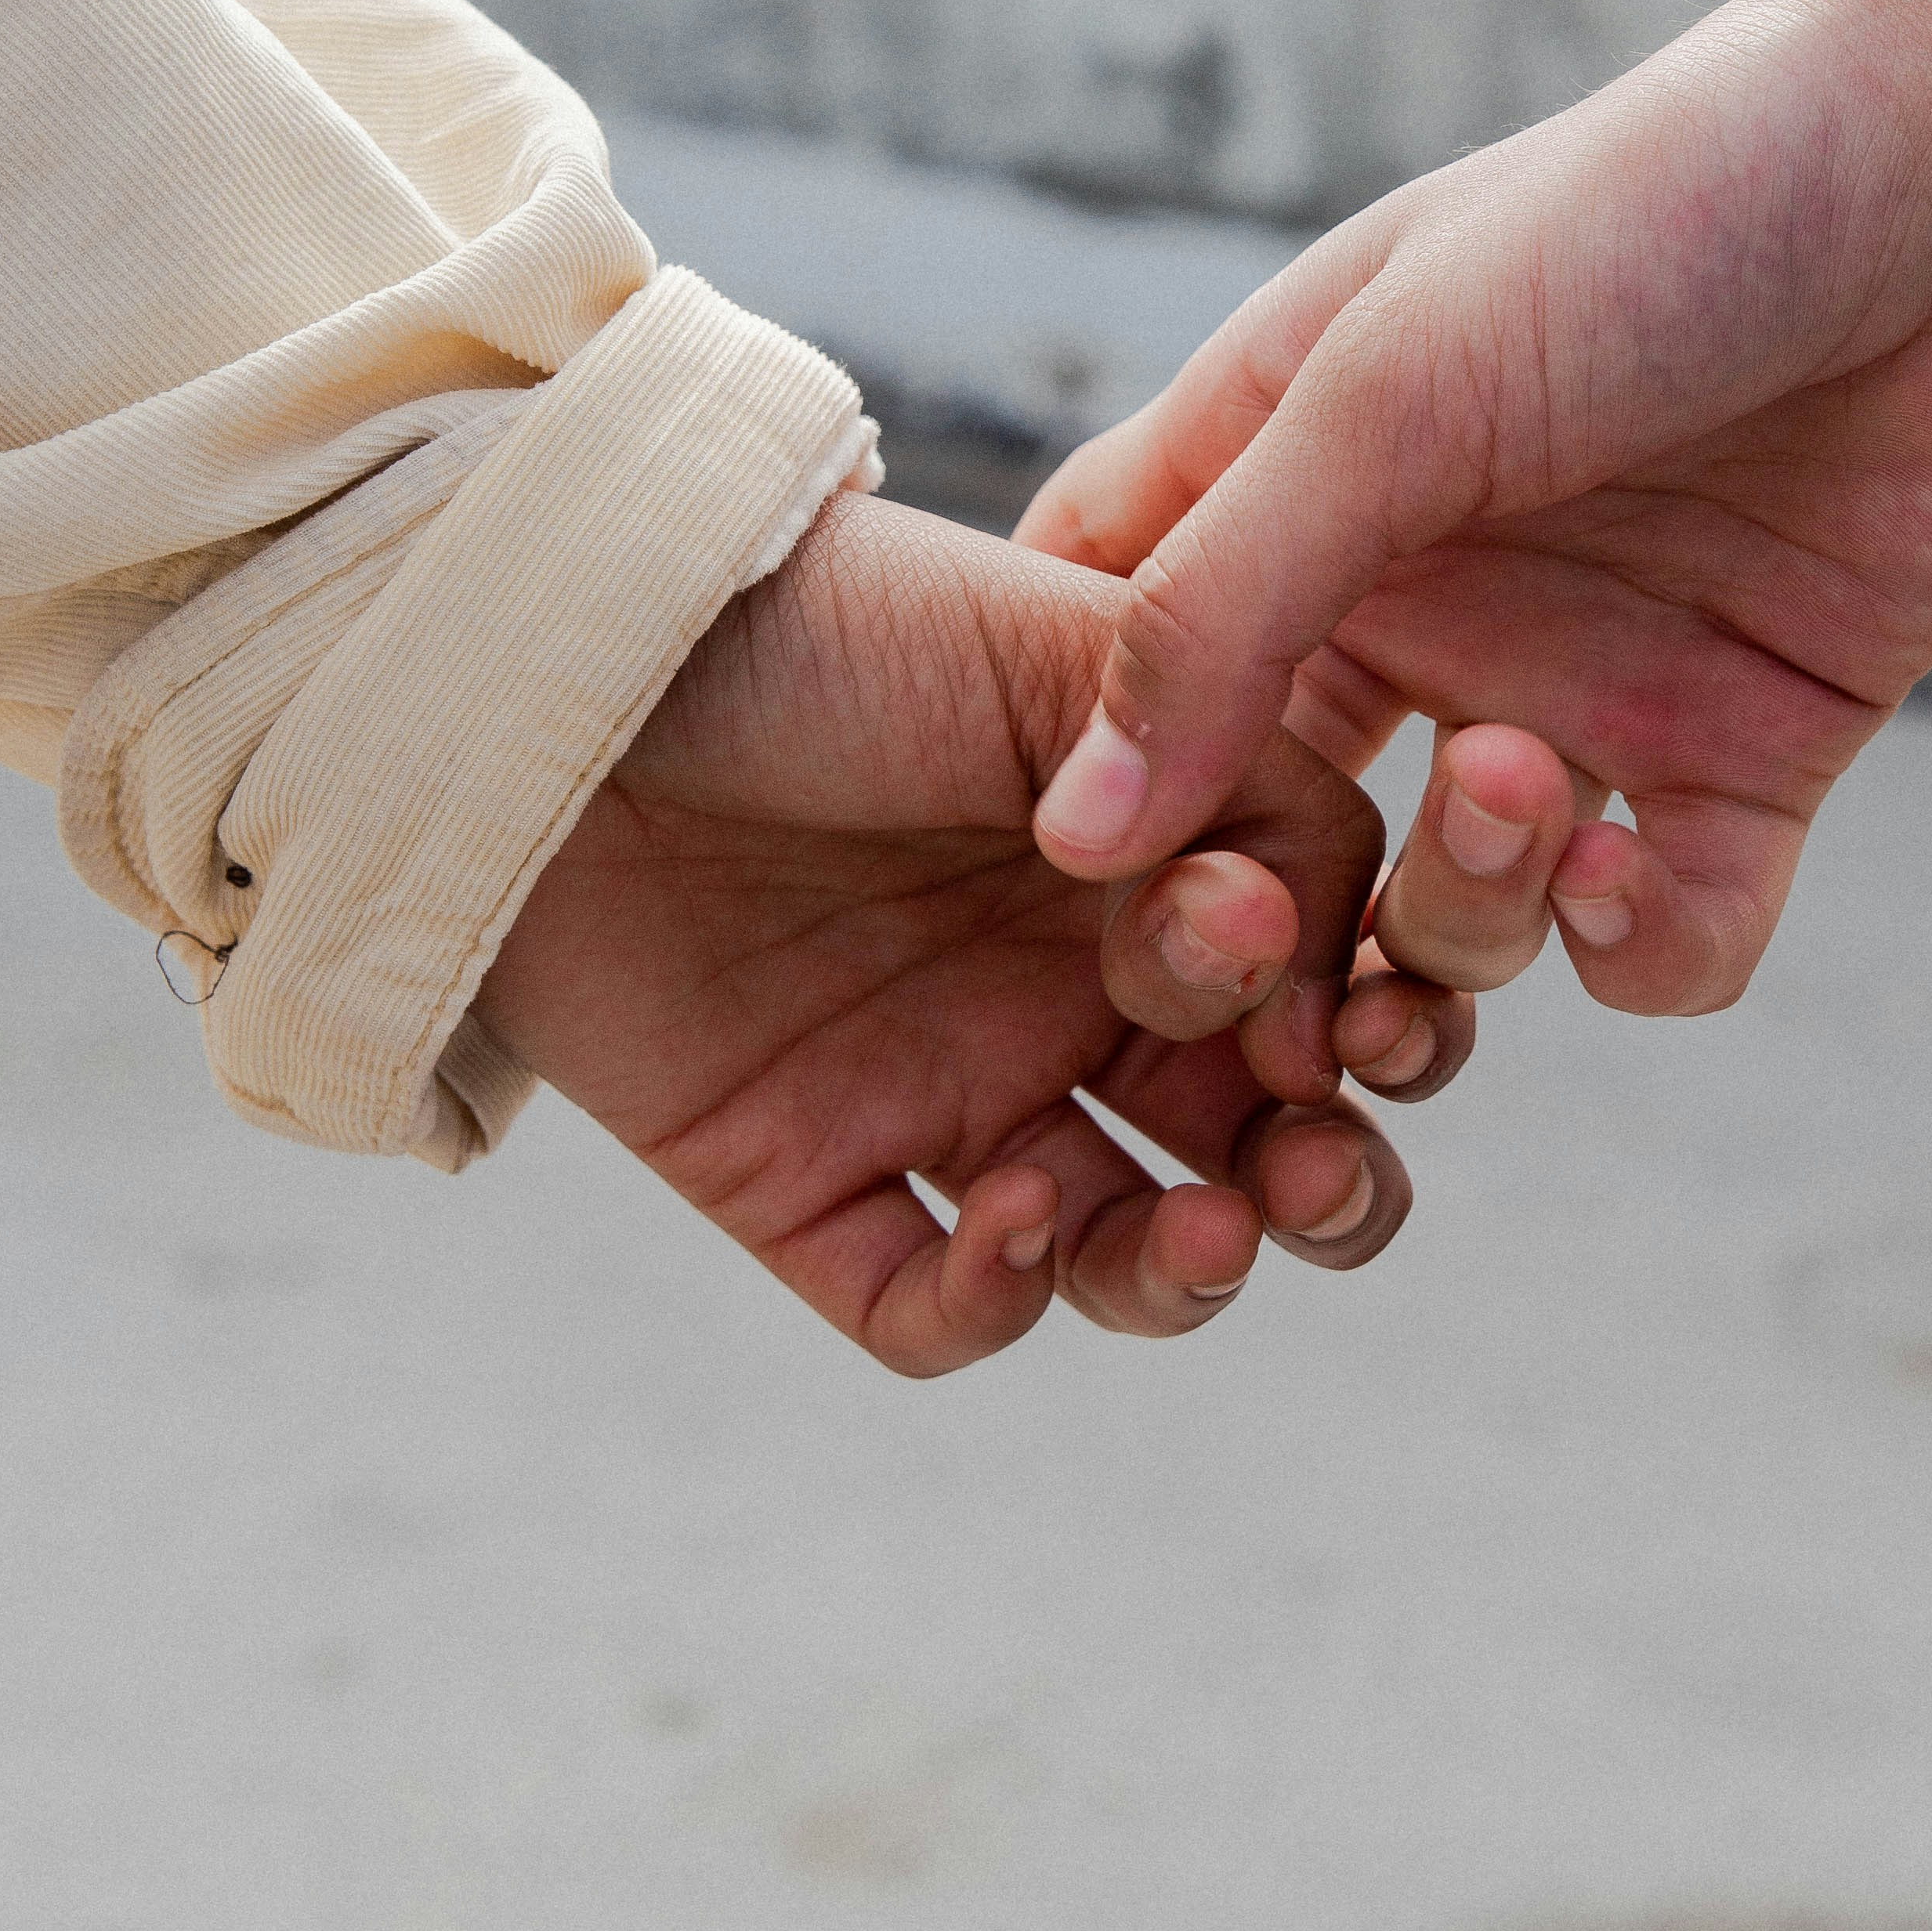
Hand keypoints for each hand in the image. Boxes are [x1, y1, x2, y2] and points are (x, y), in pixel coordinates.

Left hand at [477, 489, 1470, 1374]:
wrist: (564, 659)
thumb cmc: (818, 620)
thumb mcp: (1056, 648)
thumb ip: (1224, 767)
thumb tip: (1298, 938)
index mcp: (1153, 852)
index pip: (1326, 979)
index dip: (1367, 1018)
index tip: (1338, 1009)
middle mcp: (1067, 984)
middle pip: (1263, 1143)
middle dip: (1325, 1179)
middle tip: (1308, 1165)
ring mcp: (939, 1087)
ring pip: (1123, 1251)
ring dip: (1192, 1268)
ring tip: (1202, 1226)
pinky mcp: (802, 1179)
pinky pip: (930, 1310)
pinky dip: (996, 1298)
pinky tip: (1003, 1211)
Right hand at [1019, 0, 1931, 1014]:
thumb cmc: (1662, 210)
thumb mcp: (1389, 391)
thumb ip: (1218, 611)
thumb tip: (1072, 835)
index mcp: (1293, 475)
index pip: (1104, 650)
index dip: (1067, 769)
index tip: (1057, 865)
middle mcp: (1429, 593)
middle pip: (1277, 836)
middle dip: (1270, 922)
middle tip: (1282, 951)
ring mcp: (1592, 674)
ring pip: (1462, 911)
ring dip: (1464, 917)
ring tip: (1526, 802)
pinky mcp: (1758, 739)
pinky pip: (1664, 930)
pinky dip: (1630, 944)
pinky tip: (1624, 863)